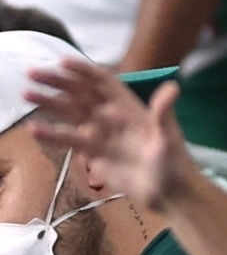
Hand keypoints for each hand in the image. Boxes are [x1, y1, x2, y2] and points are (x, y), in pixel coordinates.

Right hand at [28, 62, 183, 213]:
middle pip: (81, 93)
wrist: (166, 193)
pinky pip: (69, 140)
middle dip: (59, 82)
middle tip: (32, 73)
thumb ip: (163, 113)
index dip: (84, 71)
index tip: (61, 62)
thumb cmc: (173, 162)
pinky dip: (52, 134)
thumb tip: (172, 87)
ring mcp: (101, 134)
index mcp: (130, 106)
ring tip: (26, 94)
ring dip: (49, 103)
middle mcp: (112, 116)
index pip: (103, 82)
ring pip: (71, 113)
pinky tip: (34, 129)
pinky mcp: (93, 153)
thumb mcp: (168, 136)